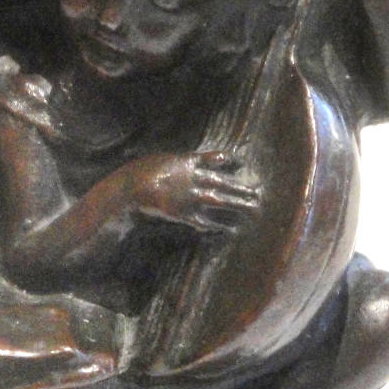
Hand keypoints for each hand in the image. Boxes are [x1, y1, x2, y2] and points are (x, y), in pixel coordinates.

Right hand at [129, 150, 259, 232]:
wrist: (131, 186)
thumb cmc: (139, 171)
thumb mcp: (160, 160)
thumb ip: (175, 163)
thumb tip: (184, 163)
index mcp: (186, 163)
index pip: (212, 159)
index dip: (225, 160)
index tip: (238, 161)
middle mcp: (193, 179)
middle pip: (222, 182)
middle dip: (239, 186)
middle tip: (257, 191)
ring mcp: (189, 196)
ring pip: (218, 199)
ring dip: (236, 203)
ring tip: (252, 207)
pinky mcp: (182, 213)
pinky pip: (201, 220)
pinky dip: (213, 226)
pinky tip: (226, 229)